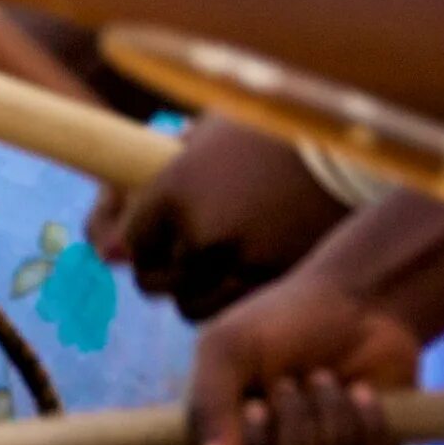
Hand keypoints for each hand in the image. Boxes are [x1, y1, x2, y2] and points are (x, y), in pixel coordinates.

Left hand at [95, 118, 351, 322]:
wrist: (339, 150)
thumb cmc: (262, 134)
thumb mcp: (201, 137)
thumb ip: (149, 184)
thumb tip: (104, 252)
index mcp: (172, 189)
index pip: (126, 240)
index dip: (130, 240)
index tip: (142, 236)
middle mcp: (198, 231)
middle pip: (149, 279)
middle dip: (156, 268)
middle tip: (175, 254)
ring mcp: (236, 262)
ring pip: (186, 304)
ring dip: (190, 288)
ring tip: (209, 264)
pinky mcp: (270, 283)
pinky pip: (227, 310)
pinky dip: (223, 299)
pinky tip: (237, 274)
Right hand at [186, 263, 421, 444]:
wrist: (356, 302)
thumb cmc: (281, 321)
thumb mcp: (229, 347)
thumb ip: (210, 404)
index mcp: (224, 443)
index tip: (256, 406)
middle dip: (294, 424)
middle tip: (291, 382)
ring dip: (330, 415)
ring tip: (325, 378)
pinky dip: (367, 422)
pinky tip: (360, 392)